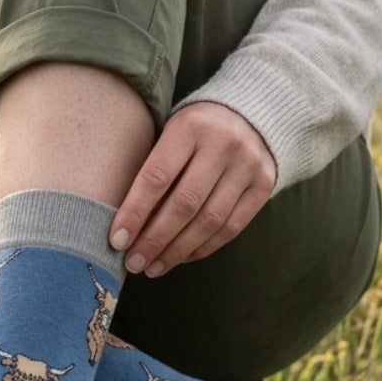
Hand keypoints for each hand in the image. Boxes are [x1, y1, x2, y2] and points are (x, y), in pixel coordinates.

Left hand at [109, 102, 275, 276]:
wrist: (249, 112)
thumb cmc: (191, 131)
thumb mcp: (167, 133)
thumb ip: (150, 171)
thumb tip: (124, 227)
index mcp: (190, 126)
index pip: (157, 178)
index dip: (135, 214)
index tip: (117, 241)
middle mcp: (223, 144)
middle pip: (184, 205)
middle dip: (154, 240)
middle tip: (133, 263)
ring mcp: (248, 165)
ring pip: (209, 221)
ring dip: (177, 251)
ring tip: (153, 268)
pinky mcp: (264, 185)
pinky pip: (231, 227)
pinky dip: (202, 248)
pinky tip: (180, 258)